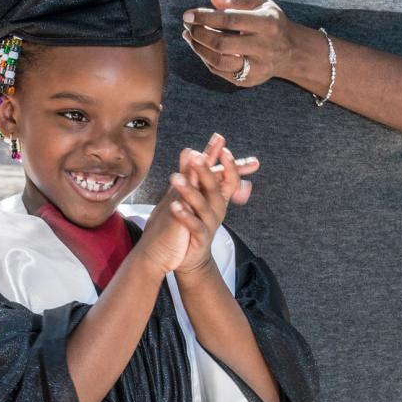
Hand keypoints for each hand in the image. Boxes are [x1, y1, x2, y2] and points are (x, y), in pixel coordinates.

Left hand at [169, 134, 251, 274]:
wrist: (189, 256)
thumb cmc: (191, 221)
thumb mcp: (192, 195)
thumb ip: (192, 174)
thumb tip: (190, 150)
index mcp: (217, 198)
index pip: (227, 177)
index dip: (227, 162)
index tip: (222, 145)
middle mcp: (217, 209)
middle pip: (215, 188)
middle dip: (207, 172)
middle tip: (197, 156)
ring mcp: (210, 224)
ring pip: (203, 206)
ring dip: (190, 191)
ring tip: (175, 178)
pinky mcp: (201, 238)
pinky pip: (194, 226)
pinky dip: (185, 215)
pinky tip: (174, 206)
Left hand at [182, 0, 297, 86]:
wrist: (291, 51)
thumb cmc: (270, 21)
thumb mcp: (261, 2)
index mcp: (267, 23)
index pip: (230, 21)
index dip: (205, 17)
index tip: (188, 14)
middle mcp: (264, 47)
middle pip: (222, 44)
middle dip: (199, 34)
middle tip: (187, 25)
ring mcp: (257, 67)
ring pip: (219, 61)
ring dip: (198, 48)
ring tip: (189, 36)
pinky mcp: (250, 80)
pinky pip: (220, 72)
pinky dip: (205, 59)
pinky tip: (199, 47)